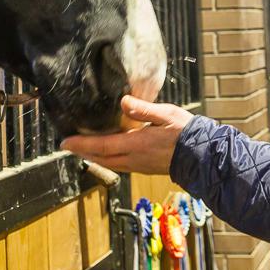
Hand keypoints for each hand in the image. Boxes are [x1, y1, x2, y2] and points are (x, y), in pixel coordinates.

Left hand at [60, 95, 193, 174]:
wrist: (203, 156)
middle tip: (69, 146)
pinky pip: (120, 165)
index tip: (65, 141)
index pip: (102, 146)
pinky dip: (107, 159)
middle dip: (83, 152)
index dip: (82, 144)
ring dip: (94, 157)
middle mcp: (134, 159)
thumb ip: (143, 109)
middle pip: (101, 158)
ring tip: (84, 149)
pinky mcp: (146, 168)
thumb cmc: (187, 133)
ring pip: (110, 163)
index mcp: (137, 145)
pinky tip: (108, 154)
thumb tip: (123, 102)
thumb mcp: (166, 114)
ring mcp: (140, 166)